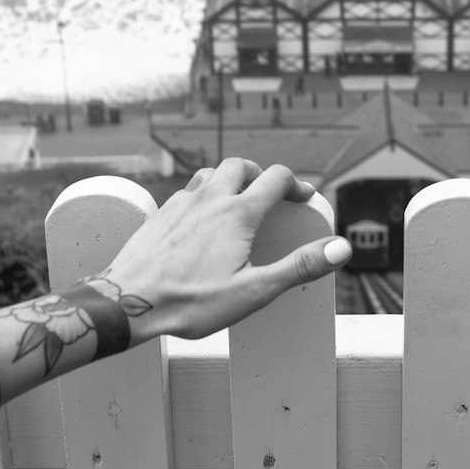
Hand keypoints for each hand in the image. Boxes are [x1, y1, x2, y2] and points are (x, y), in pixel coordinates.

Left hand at [98, 159, 351, 341]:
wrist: (126, 302)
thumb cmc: (191, 301)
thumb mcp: (255, 290)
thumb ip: (299, 267)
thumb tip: (342, 247)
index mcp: (238, 213)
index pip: (275, 178)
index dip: (296, 184)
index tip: (304, 198)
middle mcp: (210, 198)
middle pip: (240, 165)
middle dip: (260, 174)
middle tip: (270, 194)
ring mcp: (180, 203)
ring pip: (209, 173)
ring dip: (229, 180)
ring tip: (237, 202)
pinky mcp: (159, 215)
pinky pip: (186, 192)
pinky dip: (202, 196)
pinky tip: (200, 222)